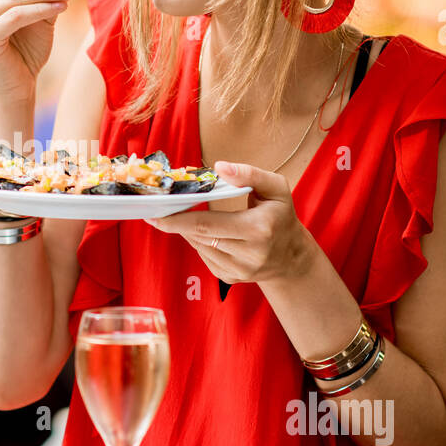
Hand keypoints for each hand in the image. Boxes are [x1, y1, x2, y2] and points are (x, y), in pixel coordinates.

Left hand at [143, 161, 317, 284]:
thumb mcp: (276, 188)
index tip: (155, 212)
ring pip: (199, 247)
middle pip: (199, 237)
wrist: (291, 257)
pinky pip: (204, 257)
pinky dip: (199, 241)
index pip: (208, 225)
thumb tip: (219, 167)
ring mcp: (238, 271)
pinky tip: (203, 231)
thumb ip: (250, 174)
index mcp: (258, 230)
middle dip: (174, 223)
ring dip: (187, 230)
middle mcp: (248, 255)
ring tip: (182, 215)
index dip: (178, 219)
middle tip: (154, 211)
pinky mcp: (229, 278)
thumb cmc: (281, 216)